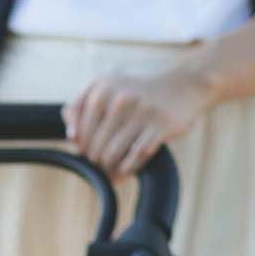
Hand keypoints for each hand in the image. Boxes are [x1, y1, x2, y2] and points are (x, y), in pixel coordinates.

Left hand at [63, 66, 213, 177]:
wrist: (183, 86)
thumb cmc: (137, 94)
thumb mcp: (108, 88)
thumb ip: (82, 106)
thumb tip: (71, 137)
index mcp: (101, 86)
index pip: (78, 129)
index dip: (80, 145)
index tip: (85, 150)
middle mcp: (120, 96)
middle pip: (93, 146)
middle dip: (95, 160)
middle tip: (101, 163)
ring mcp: (141, 111)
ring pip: (112, 154)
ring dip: (109, 168)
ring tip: (111, 169)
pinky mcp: (160, 126)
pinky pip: (135, 157)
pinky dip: (127, 168)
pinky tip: (125, 169)